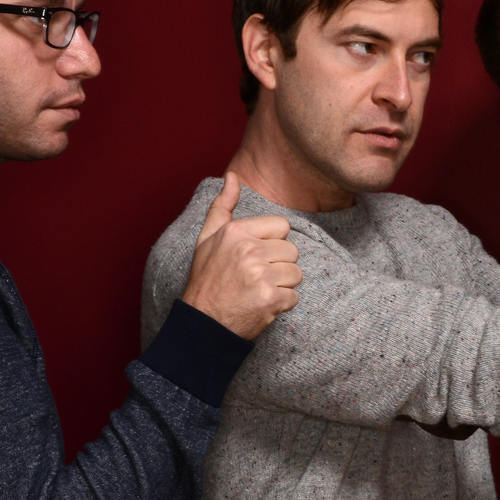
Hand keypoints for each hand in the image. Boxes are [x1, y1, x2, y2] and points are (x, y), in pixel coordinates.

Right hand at [179, 173, 301, 339]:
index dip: (272, 243)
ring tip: (259, 291)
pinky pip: (294, 296)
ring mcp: (261, 275)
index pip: (282, 227)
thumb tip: (233, 176)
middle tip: (256, 278)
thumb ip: (222, 206)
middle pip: (292, 250)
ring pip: (296, 274)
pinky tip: (262, 305)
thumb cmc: (206, 280)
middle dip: (279, 265)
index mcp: (237, 231)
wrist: (203, 324)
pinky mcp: (270, 299)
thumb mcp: (207, 238)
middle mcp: (249, 250)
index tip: (255, 257)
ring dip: (282, 286)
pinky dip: (282, 305)